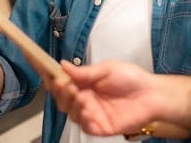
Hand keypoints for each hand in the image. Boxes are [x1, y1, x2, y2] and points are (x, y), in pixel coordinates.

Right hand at [48, 60, 162, 135]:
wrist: (152, 95)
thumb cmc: (132, 79)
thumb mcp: (108, 68)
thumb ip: (85, 71)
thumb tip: (64, 66)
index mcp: (84, 83)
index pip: (62, 80)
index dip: (49, 74)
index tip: (38, 65)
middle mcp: (85, 98)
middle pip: (61, 98)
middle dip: (60, 92)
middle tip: (65, 85)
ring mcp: (91, 113)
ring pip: (70, 112)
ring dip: (72, 104)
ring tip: (81, 96)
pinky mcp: (99, 126)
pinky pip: (84, 126)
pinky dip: (83, 118)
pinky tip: (88, 109)